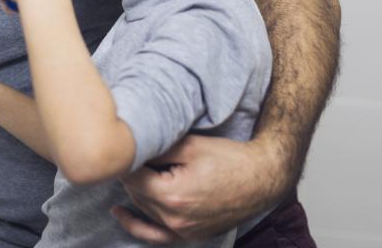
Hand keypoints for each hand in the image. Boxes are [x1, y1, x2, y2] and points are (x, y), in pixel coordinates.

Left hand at [114, 134, 282, 242]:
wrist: (260, 180)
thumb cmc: (229, 160)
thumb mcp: (189, 146)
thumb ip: (157, 150)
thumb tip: (131, 149)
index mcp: (172, 194)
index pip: (131, 177)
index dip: (126, 159)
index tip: (123, 146)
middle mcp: (174, 218)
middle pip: (135, 194)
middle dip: (130, 173)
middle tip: (131, 153)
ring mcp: (182, 231)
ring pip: (143, 210)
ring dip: (135, 191)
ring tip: (130, 170)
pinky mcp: (189, 236)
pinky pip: (155, 236)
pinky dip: (137, 225)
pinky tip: (121, 213)